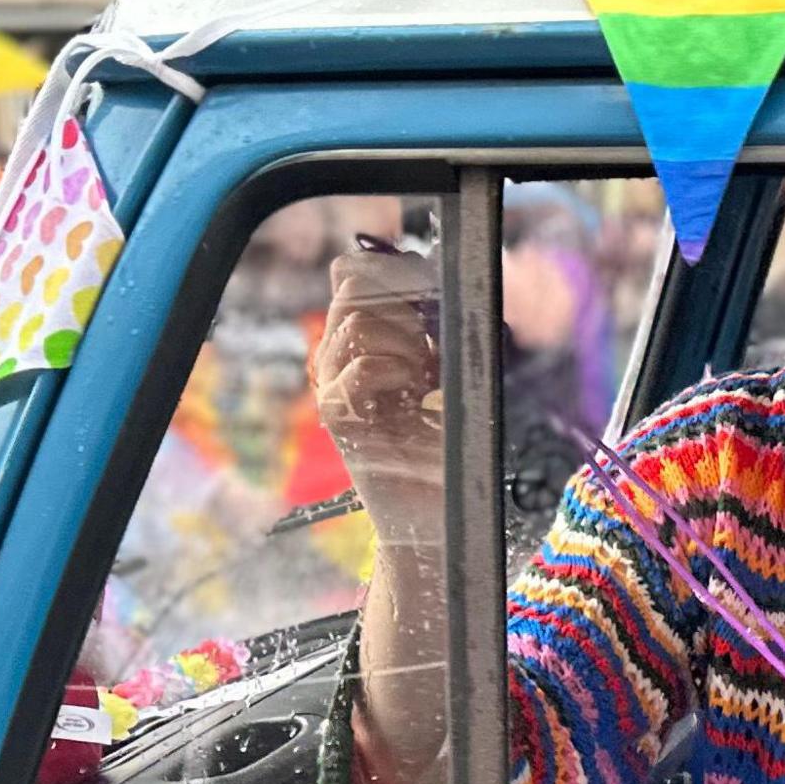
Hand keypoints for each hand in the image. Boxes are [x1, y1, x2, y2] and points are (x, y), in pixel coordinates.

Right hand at [312, 248, 448, 523]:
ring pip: (359, 324)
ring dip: (408, 343)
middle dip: (406, 305)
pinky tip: (419, 393)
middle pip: (353, 289)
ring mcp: (334, 388)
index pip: (352, 275)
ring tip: (428, 379)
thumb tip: (439, 279)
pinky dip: (399, 372)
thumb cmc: (447, 451)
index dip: (390, 267)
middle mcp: (340, 361)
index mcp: (361, 344)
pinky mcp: (339, 418)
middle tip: (436, 347)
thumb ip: (438, 333)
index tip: (430, 284)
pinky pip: (361, 367)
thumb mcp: (450, 378)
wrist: (435, 516)